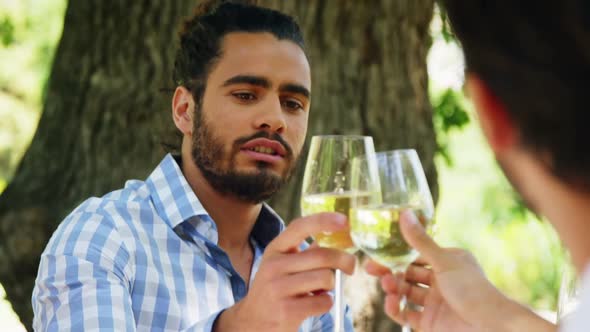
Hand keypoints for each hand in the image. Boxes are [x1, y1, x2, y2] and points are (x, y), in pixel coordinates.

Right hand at [215, 212, 355, 331]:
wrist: (252, 321)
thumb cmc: (275, 288)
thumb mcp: (281, 265)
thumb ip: (304, 253)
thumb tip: (332, 241)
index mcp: (275, 249)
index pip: (299, 227)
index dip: (323, 221)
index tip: (344, 220)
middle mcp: (274, 265)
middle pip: (322, 256)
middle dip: (344, 260)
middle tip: (351, 266)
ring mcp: (278, 288)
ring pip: (326, 279)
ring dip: (331, 286)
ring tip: (320, 290)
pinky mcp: (287, 311)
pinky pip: (324, 302)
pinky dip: (326, 303)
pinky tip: (314, 304)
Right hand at [365, 210, 552, 331]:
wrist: (490, 326)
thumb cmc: (473, 289)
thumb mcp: (443, 261)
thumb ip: (420, 240)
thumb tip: (404, 213)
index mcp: (448, 263)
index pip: (417, 255)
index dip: (397, 253)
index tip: (378, 251)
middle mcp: (441, 282)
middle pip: (408, 274)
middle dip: (390, 271)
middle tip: (371, 268)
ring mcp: (435, 304)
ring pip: (406, 293)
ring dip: (393, 289)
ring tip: (387, 286)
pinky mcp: (430, 323)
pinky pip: (407, 315)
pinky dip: (396, 309)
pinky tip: (391, 303)